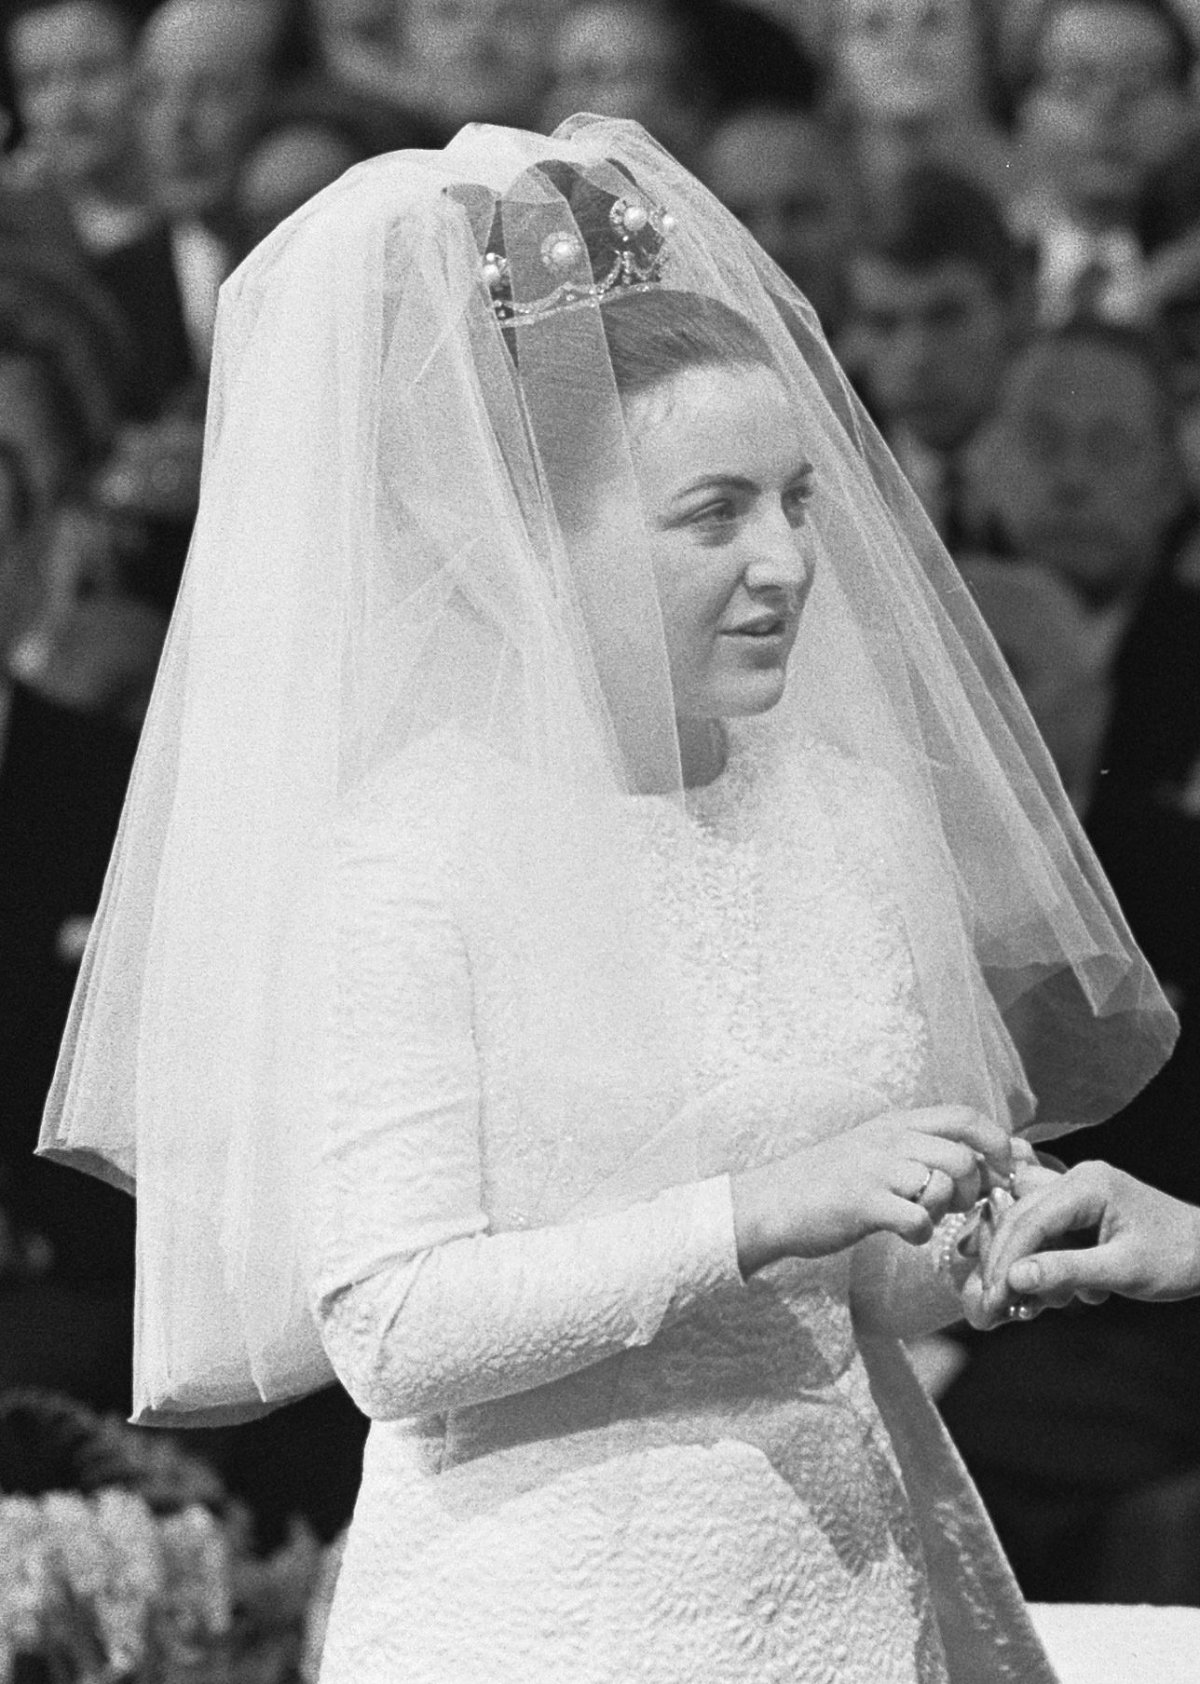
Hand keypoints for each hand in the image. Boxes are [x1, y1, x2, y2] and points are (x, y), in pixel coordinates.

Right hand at [733, 1104, 1010, 1275]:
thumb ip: (925, 1150)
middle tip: (959, 1206)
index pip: (965, 1117)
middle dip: (975, 1188)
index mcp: (897, 1122)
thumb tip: (988, 1159)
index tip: (1008, 1170)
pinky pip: (917, 1219)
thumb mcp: (878, 1151)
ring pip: (943, 1183)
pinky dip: (921, 1233)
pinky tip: (905, 1233)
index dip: (998, 1143)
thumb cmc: (830, 1181)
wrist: (771, 1202)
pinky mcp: (862, 1203)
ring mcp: (875, 1169)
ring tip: (924, 1215)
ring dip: (945, 1209)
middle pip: (963, 1155)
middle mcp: (889, 1139)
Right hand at [981, 1161, 1199, 1315]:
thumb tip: (1014, 1278)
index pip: (1029, 1221)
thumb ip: (1066, 1271)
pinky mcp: (1081, 1211)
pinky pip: (1047, 1235)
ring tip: (1027, 1304)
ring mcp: (1077, 1193)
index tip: (993, 1298)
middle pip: (1020, 1220)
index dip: (1006, 1261)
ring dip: (1025, 1267)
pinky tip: (1059, 1293)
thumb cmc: (1177, 1257)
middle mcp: (1076, 1180)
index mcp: (1087, 1185)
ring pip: (1029, 1229)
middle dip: (1006, 1265)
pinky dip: (1045, 1265)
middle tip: (994, 1306)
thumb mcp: (1123, 1270)